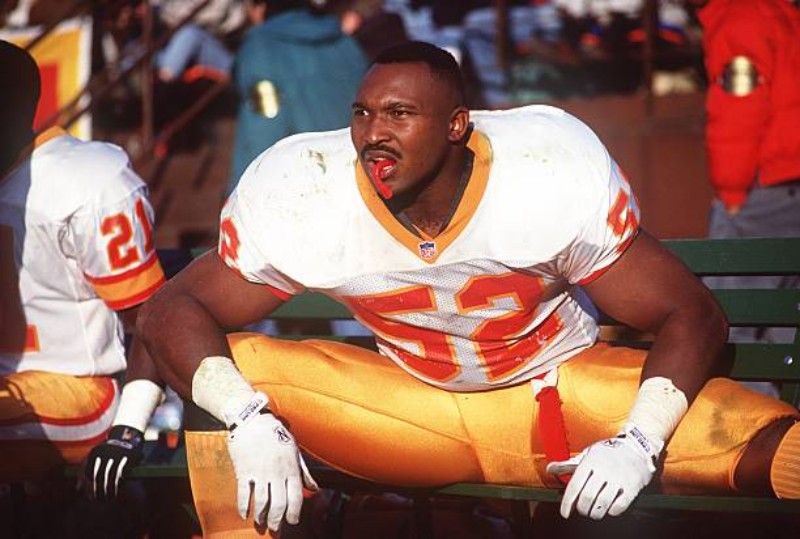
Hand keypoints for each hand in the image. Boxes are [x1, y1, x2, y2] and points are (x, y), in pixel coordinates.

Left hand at [84, 425, 144, 500]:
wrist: (127, 435)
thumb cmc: (108, 449)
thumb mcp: (93, 456)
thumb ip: (83, 471)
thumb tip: (77, 488)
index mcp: (94, 453)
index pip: (88, 474)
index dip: (88, 488)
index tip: (90, 497)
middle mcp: (104, 454)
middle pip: (98, 477)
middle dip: (98, 491)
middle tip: (99, 501)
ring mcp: (117, 455)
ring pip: (110, 478)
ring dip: (108, 491)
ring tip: (108, 499)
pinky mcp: (128, 458)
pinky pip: (122, 475)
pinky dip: (118, 485)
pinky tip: (117, 492)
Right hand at [227, 411, 317, 530]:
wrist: (253, 420)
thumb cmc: (276, 433)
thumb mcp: (295, 450)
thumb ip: (304, 472)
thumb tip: (315, 489)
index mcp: (291, 468)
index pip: (296, 497)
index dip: (294, 513)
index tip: (292, 522)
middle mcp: (277, 472)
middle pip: (278, 504)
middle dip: (277, 521)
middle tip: (274, 529)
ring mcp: (260, 472)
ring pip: (261, 502)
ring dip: (261, 517)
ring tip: (260, 523)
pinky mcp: (244, 470)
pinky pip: (244, 493)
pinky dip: (244, 507)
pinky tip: (244, 514)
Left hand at [546, 424, 661, 519]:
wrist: (637, 446)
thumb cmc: (608, 452)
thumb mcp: (587, 454)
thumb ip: (568, 464)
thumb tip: (549, 469)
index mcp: (590, 462)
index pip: (574, 486)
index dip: (567, 503)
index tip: (565, 513)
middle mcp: (604, 470)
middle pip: (587, 497)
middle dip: (582, 509)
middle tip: (582, 510)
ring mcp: (619, 479)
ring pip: (602, 504)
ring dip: (595, 513)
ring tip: (593, 513)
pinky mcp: (632, 487)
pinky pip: (620, 506)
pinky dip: (612, 512)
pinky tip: (608, 509)